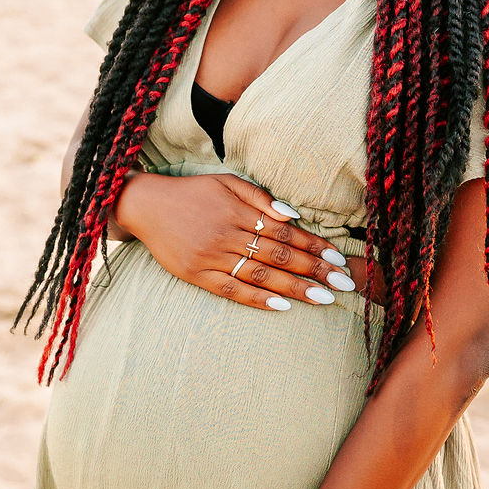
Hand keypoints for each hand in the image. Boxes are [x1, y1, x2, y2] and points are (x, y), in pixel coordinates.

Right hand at [114, 171, 357, 310]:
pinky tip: (282, 305)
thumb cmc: (191, 192)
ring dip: (295, 287)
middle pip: (280, 255)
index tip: (338, 257)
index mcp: (239, 211)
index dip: (314, 245)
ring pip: (261, 275)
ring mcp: (212, 257)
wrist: (146, 205)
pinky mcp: (197, 275)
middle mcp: (228, 234)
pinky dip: (258, 298)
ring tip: (323, 297)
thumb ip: (259, 198)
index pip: (286, 232)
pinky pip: (232, 290)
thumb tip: (292, 216)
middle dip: (315, 269)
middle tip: (343, 283)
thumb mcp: (225, 182)